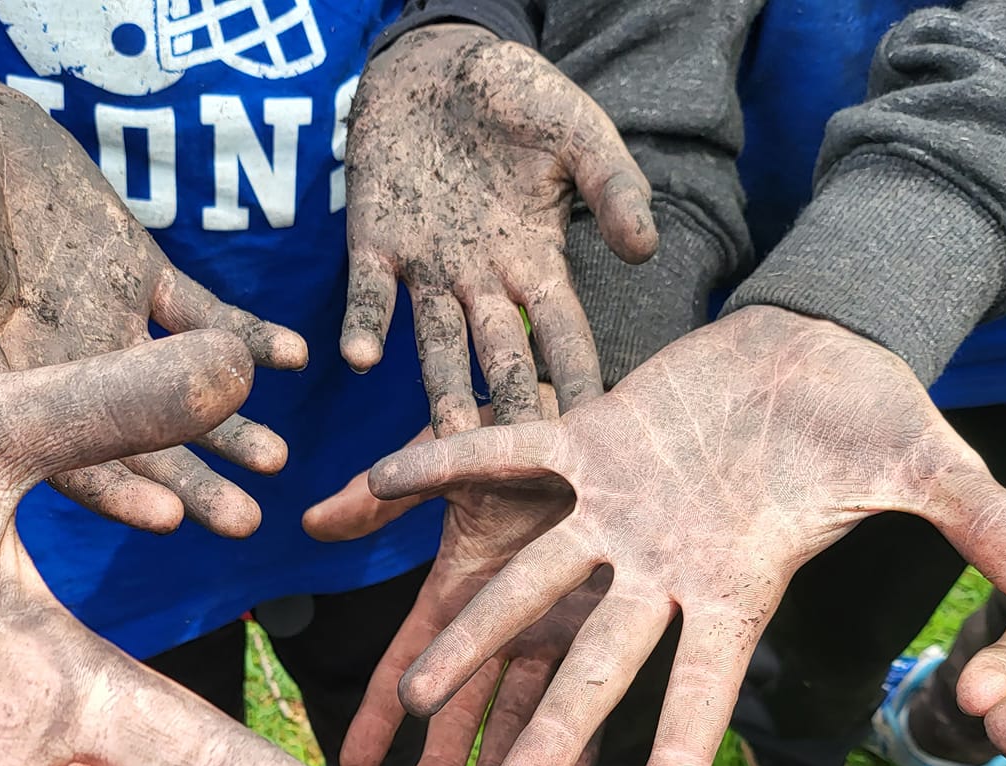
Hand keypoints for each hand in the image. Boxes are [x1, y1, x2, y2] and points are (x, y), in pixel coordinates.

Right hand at [0, 72, 305, 535]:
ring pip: (178, 388)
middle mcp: (66, 365)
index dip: (116, 491)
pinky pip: (203, 315)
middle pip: (136, 440)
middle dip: (191, 482)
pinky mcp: (141, 271)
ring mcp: (109, 320)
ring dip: (228, 424)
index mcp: (8, 378)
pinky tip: (292, 356)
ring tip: (276, 458)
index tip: (168, 521)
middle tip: (246, 523)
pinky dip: (246, 337)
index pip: (66, 453)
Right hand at [305, 404, 603, 765]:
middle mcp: (509, 617)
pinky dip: (587, 739)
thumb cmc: (536, 425)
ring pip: (530, 709)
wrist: (636, 417)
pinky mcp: (619, 626)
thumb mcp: (458, 454)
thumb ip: (389, 491)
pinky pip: (602, 694)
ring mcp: (563, 626)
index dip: (382, 712)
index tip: (356, 765)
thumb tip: (314, 521)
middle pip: (468, 700)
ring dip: (513, 759)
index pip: (412, 658)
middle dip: (448, 754)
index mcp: (463, 586)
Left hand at [342, 24, 656, 432]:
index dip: (581, 378)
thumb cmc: (516, 95)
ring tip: (446, 440)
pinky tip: (360, 358)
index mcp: (536, 261)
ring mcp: (428, 268)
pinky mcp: (375, 244)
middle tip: (524, 467)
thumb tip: (645, 248)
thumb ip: (613, 185)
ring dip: (441, 392)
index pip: (566, 333)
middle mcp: (483, 280)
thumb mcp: (579, 131)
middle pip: (503, 357)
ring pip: (438, 345)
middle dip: (513, 407)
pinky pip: (370, 294)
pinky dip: (364, 325)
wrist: (437, 59)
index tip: (598, 431)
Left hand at [370, 306, 1005, 765]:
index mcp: (733, 585)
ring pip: (533, 579)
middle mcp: (660, 565)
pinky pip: (497, 454)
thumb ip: (988, 529)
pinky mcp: (585, 441)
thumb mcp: (934, 470)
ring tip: (415, 698)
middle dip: (555, 729)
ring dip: (476, 635)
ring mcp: (613, 508)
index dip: (685, 753)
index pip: (708, 684)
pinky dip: (434, 467)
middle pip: (599, 658)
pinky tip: (356, 496)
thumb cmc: (872, 416)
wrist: (813, 347)